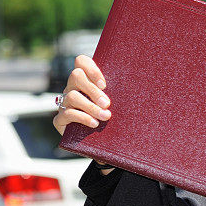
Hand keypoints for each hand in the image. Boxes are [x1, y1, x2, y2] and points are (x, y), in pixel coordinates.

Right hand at [53, 55, 112, 172]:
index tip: (105, 84)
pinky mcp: (60, 119)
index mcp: (86, 80)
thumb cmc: (114, 118)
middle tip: (107, 103)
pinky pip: (67, 113)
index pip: (81, 61)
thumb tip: (145, 83)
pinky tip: (94, 124)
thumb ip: (121, 92)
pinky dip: (82, 118)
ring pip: (72, 96)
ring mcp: (65, 103)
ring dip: (91, 106)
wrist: (101, 143)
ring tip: (106, 116)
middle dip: (93, 90)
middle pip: (76, 76)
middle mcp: (72, 88)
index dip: (91, 69)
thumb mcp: (118, 103)